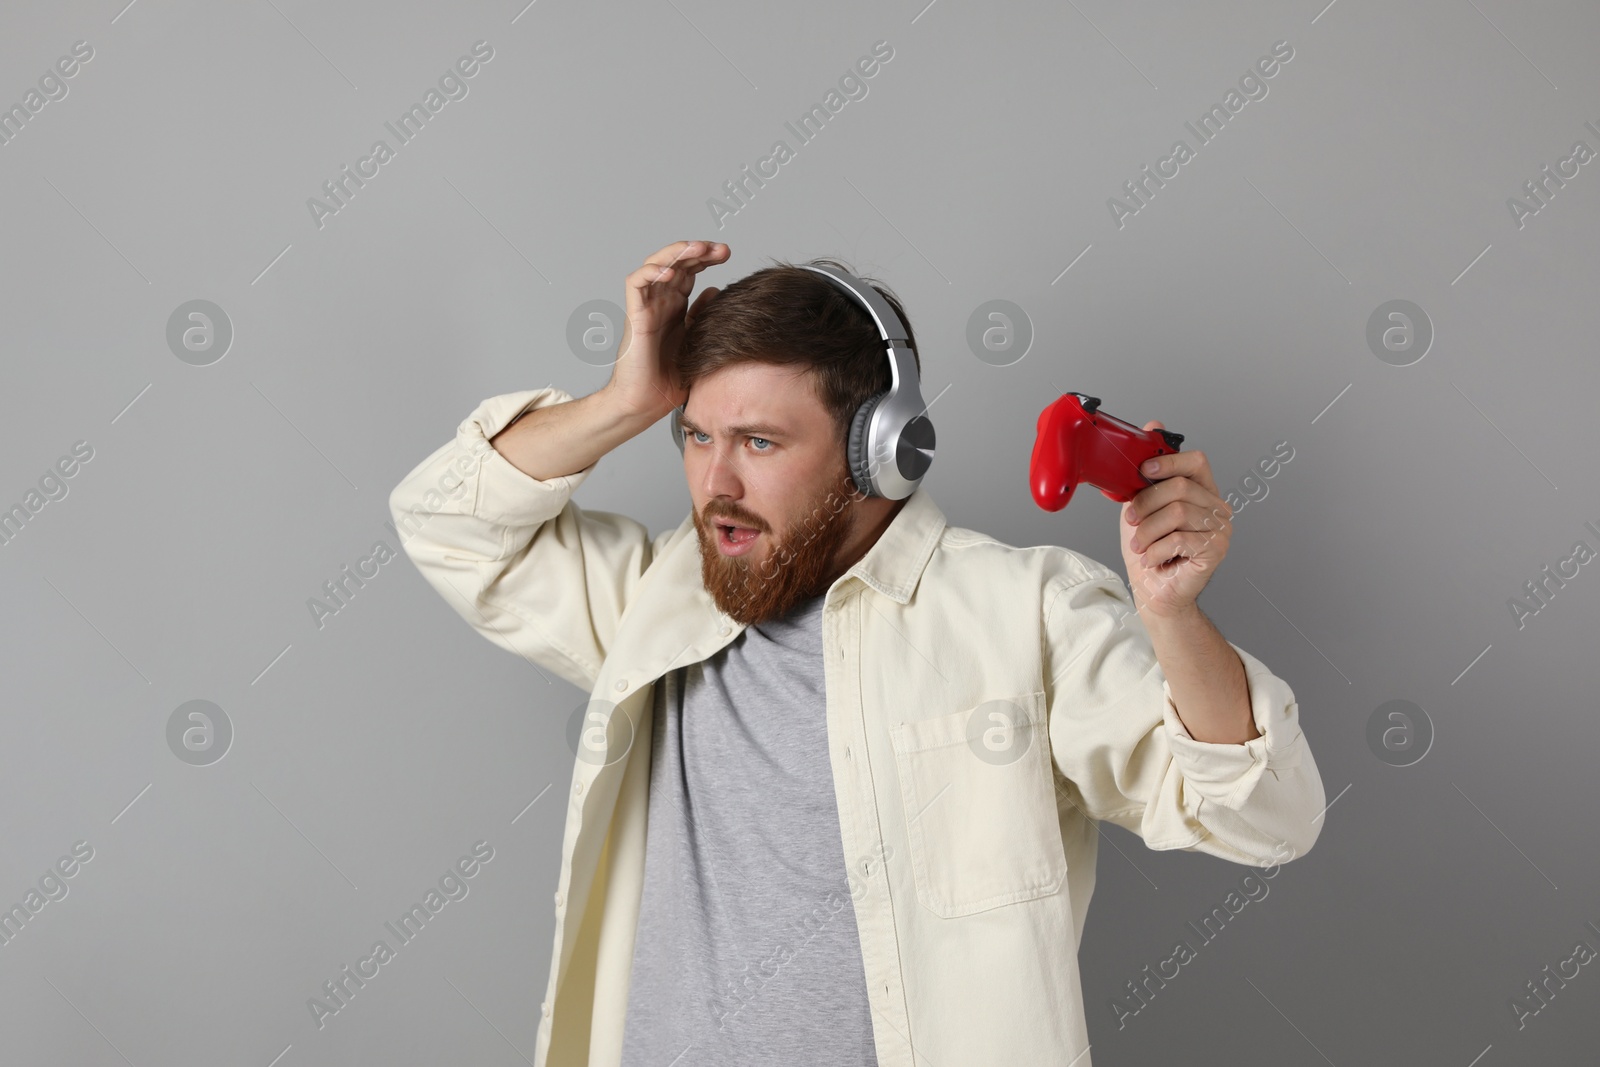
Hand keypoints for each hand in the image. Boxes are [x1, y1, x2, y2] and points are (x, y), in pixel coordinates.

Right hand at [604, 240, 728, 421]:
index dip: (706, 257)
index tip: (727, 253)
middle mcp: (661, 302)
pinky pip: (636, 284)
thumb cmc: (668, 378)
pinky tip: (672, 272)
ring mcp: (647, 306)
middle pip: (677, 262)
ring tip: (698, 249)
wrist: (647, 402)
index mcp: (676, 306)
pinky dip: (652, 272)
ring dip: (677, 252)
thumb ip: (703, 316)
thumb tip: (717, 290)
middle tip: (721, 249)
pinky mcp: (635, 316)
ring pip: (656, 264)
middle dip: (698, 250)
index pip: (691, 271)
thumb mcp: (696, 341)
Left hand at [1117, 420, 1232, 618]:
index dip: (1168, 462)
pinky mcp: (1216, 550)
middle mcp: (1217, 507)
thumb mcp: (1140, 505)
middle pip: (1180, 488)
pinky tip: (1153, 558)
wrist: (1154, 591)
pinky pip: (1179, 538)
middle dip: (1146, 504)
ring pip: (1176, 513)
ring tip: (1142, 545)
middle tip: (1133, 521)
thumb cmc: (1149, 549)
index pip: (1196, 461)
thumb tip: (1154, 424)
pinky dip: (1156, 550)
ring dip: (1148, 532)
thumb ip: (1146, 473)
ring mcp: (1220, 529)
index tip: (1142, 472)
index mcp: (1202, 492)